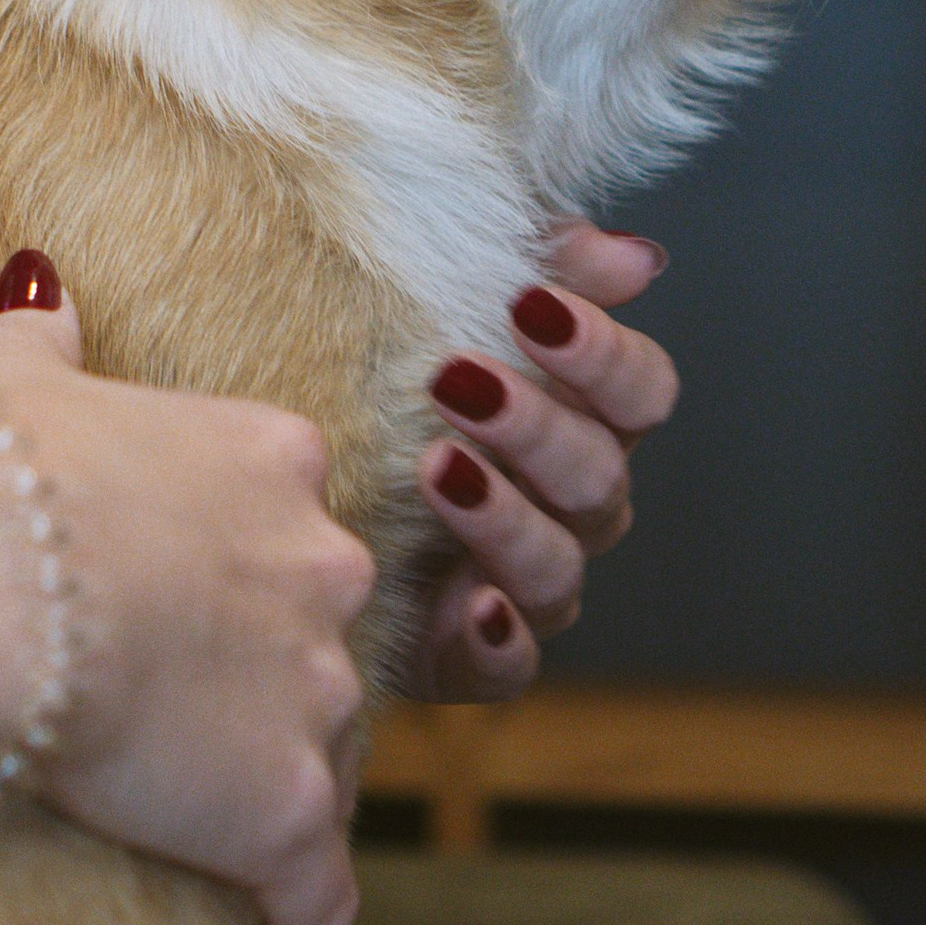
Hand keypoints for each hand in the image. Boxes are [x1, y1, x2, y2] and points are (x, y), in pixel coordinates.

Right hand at [0, 265, 372, 924]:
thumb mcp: (16, 375)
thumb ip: (45, 337)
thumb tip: (39, 285)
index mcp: (268, 463)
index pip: (289, 531)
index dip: (244, 586)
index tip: (192, 628)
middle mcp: (319, 570)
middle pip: (321, 645)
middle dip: (269, 690)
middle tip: (185, 741)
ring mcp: (311, 690)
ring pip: (324, 762)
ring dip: (274, 806)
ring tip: (211, 857)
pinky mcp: (282, 805)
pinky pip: (315, 896)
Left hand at [406, 222, 677, 700]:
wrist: (284, 487)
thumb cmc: (381, 371)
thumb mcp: (443, 298)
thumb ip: (544, 266)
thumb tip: (636, 257)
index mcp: (583, 418)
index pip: (641, 390)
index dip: (601, 352)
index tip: (527, 305)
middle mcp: (571, 506)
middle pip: (598, 473)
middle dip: (533, 426)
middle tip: (453, 379)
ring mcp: (526, 584)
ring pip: (558, 566)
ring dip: (506, 520)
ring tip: (437, 471)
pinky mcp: (472, 654)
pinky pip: (512, 667)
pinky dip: (501, 641)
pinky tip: (474, 608)